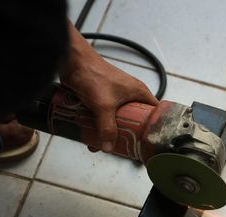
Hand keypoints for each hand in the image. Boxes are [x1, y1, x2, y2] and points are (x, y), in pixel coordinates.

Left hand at [60, 21, 157, 152]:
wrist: (71, 61)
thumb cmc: (93, 74)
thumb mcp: (103, 105)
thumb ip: (107, 127)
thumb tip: (108, 147)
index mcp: (139, 92)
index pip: (155, 112)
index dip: (154, 126)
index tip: (150, 140)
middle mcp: (130, 94)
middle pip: (136, 119)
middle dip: (130, 134)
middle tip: (128, 147)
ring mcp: (116, 96)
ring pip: (119, 119)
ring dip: (112, 132)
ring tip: (106, 145)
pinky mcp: (102, 98)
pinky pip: (105, 116)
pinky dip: (100, 126)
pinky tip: (93, 136)